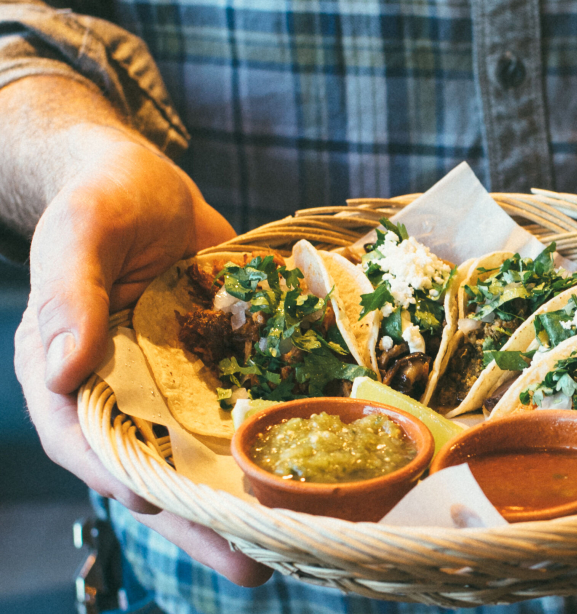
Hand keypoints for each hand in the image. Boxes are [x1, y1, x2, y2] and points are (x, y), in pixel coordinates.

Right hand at [13, 126, 271, 585]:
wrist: (148, 185)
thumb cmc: (102, 199)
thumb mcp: (82, 233)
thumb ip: (70, 294)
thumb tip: (61, 369)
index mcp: (67, 373)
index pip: (85, 440)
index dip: (120, 476)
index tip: (158, 507)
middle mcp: (122, 394)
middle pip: (155, 470)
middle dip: (198, 521)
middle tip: (251, 567)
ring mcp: (171, 388)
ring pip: (204, 454)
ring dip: (244, 497)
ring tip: (298, 541)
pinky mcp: (213, 370)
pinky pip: (240, 411)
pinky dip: (270, 439)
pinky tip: (315, 466)